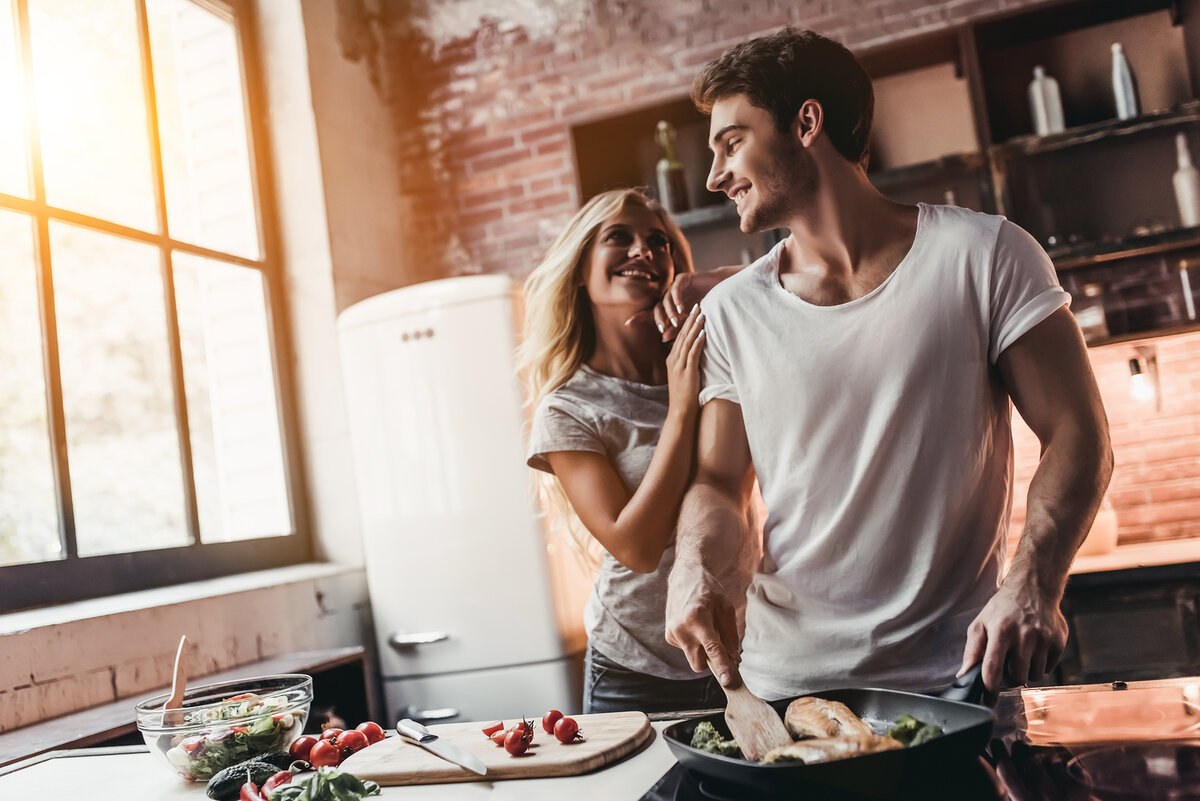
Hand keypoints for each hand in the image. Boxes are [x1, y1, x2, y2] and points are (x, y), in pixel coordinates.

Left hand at [625, 269, 726, 341]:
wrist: (720, 291)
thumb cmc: (706, 307)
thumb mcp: (690, 322)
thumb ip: (677, 329)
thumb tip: (662, 338)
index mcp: (668, 307)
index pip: (651, 313)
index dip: (639, 318)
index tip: (627, 324)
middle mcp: (668, 296)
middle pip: (657, 307)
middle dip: (659, 319)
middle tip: (662, 329)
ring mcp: (674, 287)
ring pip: (666, 299)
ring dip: (670, 311)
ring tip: (676, 320)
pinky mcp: (683, 278)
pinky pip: (676, 289)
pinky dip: (677, 299)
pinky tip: (681, 308)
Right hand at [664, 305, 705, 416]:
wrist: (680, 410)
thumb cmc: (684, 395)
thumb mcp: (683, 375)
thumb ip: (686, 363)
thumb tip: (695, 353)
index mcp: (672, 359)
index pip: (679, 337)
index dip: (686, 323)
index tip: (693, 312)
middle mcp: (673, 360)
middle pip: (682, 335)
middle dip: (690, 320)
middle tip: (697, 305)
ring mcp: (679, 365)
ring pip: (687, 341)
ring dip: (695, 327)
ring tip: (702, 314)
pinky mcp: (687, 371)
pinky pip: (692, 353)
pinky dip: (698, 341)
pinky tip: (703, 332)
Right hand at [665, 563, 740, 685]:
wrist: (684, 577)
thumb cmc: (708, 590)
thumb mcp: (726, 608)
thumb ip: (731, 635)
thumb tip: (734, 659)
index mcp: (697, 618)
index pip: (712, 649)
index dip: (722, 667)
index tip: (728, 681)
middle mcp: (681, 628)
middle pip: (699, 663)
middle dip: (710, 661)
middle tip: (720, 645)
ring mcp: (672, 633)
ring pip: (693, 658)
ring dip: (702, 650)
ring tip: (705, 628)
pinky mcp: (669, 636)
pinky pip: (686, 650)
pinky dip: (694, 644)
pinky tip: (694, 627)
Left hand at [960, 583, 1067, 693]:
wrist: (1033, 589)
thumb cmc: (1002, 609)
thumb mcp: (980, 624)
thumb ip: (972, 651)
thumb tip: (964, 676)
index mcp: (1000, 631)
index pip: (993, 667)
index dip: (990, 689)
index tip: (988, 702)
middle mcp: (1024, 635)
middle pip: (1017, 677)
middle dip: (1010, 677)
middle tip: (1007, 663)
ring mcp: (1044, 639)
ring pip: (1034, 676)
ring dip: (1025, 671)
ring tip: (1021, 652)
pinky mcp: (1059, 642)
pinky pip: (1048, 669)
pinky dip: (1039, 664)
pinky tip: (1034, 648)